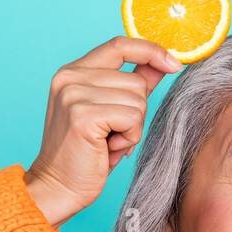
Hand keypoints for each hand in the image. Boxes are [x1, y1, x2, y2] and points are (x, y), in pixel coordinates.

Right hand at [24, 35, 183, 226]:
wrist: (57, 187)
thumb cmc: (86, 156)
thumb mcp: (110, 114)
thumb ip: (131, 86)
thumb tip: (162, 64)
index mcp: (73, 72)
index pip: (119, 44)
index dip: (150, 51)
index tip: (174, 64)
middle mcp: (70, 77)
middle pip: (136, 80)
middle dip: (137, 112)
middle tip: (113, 134)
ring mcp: (74, 94)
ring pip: (138, 100)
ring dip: (133, 128)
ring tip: (108, 142)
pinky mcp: (83, 115)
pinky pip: (133, 118)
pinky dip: (129, 137)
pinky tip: (108, 149)